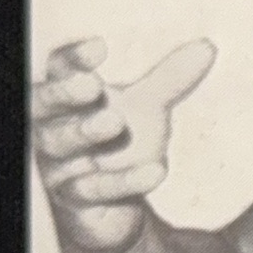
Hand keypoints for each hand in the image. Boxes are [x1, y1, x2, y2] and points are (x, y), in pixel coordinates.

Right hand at [30, 35, 215, 252]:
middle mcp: (52, 126)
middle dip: (65, 93)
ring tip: (116, 122)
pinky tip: (157, 170)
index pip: (59, 68)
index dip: (74, 58)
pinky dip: (123, 181)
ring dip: (86, 132)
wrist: (120, 205)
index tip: (100, 47)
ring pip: (60, 146)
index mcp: (66, 96)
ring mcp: (58, 165)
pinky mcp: (74, 201)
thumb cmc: (120, 144)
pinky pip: (91, 190)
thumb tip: (208, 47)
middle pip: (44, 104)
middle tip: (93, 85)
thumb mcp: (148, 110)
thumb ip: (171, 81)